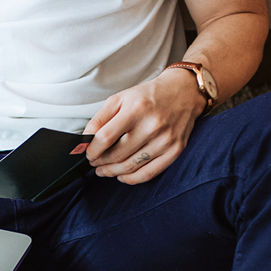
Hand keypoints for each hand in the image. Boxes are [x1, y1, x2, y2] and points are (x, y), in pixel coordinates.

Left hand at [83, 69, 206, 184]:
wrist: (184, 92)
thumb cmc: (148, 96)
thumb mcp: (119, 98)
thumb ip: (100, 118)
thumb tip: (86, 140)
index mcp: (136, 109)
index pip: (106, 138)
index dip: (92, 150)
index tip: (87, 153)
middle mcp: (153, 126)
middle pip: (117, 155)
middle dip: (100, 162)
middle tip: (94, 162)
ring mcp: (166, 140)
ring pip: (130, 166)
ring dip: (111, 172)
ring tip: (103, 170)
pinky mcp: (175, 150)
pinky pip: (148, 173)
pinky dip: (131, 178)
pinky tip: (121, 175)